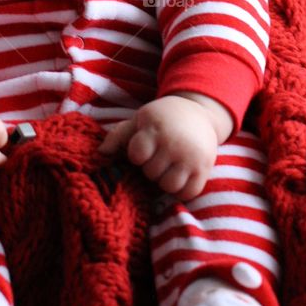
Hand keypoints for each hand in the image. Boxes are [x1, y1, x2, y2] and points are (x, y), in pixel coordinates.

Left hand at [97, 96, 219, 201]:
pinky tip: (179, 176)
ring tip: (167, 167)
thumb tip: (101, 153)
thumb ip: (118, 135)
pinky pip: (188, 193)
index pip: (137, 154)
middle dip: (151, 168)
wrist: (198, 112)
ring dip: (165, 181)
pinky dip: (181, 190)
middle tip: (158, 156)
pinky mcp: (204, 168)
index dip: (137, 154)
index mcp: (156, 128)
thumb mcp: (140, 120)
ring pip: (169, 186)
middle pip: (151, 173)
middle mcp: (174, 143)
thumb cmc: (162, 118)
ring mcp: (191, 157)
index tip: (144, 146)